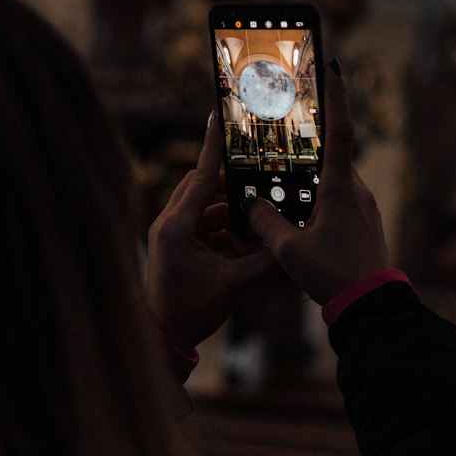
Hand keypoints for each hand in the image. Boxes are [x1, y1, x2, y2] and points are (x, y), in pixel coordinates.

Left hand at [146, 115, 276, 352]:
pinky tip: (245, 239)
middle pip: (200, 186)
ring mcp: (170, 234)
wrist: (164, 338)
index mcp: (177, 227)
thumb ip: (264, 259)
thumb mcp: (234, 283)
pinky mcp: (175, 246)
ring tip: (256, 217)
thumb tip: (291, 240)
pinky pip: (202, 226)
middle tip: (256, 176)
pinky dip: (223, 229)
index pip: (199, 177)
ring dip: (229, 211)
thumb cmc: (191, 311)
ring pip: (203, 208)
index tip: (217, 117)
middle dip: (229, 183)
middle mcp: (169, 224)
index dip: (212, 148)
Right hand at [241, 63, 389, 303]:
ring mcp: (364, 208)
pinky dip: (317, 203)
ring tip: (285, 192)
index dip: (336, 97)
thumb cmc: (334, 274)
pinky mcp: (364, 225)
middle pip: (329, 158)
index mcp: (341, 189)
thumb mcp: (288, 250)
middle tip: (285, 134)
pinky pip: (337, 203)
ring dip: (309, 184)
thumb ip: (266, 223)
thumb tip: (250, 204)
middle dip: (306, 149)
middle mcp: (357, 192)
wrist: (371, 305)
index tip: (333, 65)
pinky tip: (301, 221)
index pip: (340, 131)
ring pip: (332, 183)